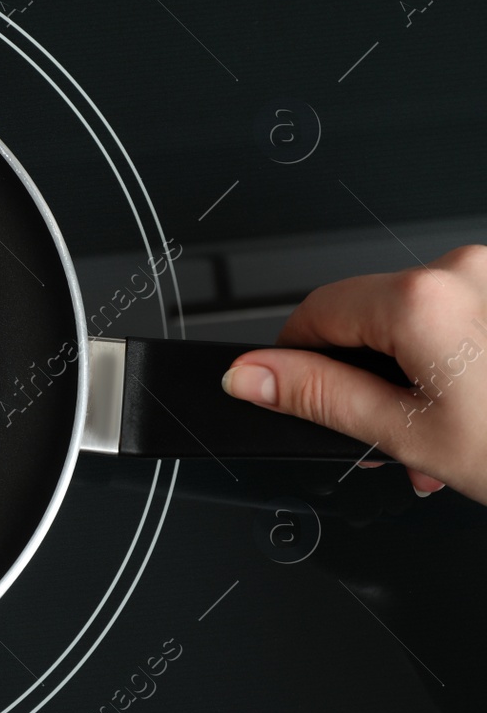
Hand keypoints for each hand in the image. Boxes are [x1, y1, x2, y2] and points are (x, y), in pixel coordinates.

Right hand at [222, 245, 486, 503]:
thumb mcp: (409, 435)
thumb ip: (317, 396)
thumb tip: (249, 374)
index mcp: (422, 299)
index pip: (315, 311)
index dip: (294, 359)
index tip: (292, 394)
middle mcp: (465, 269)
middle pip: (372, 313)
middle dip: (369, 376)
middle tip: (388, 443)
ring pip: (423, 318)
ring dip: (417, 373)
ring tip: (446, 442)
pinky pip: (467, 315)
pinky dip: (460, 359)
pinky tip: (478, 412)